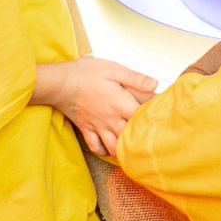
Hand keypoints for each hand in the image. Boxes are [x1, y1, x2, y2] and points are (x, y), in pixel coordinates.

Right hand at [32, 56, 156, 158]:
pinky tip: (109, 147)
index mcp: (120, 104)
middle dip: (139, 138)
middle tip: (147, 136)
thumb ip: (135, 78)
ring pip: (113, 146)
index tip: (158, 118)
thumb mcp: (114, 69)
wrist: (61, 82)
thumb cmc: (87, 73)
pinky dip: (103, 150)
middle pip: (129, 137)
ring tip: (130, 145)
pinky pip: (95, 147)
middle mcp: (110, 119)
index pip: (141, 118)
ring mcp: (97, 126)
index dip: (151, 120)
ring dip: (122, 148)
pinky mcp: (86, 129)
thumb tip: (155, 84)